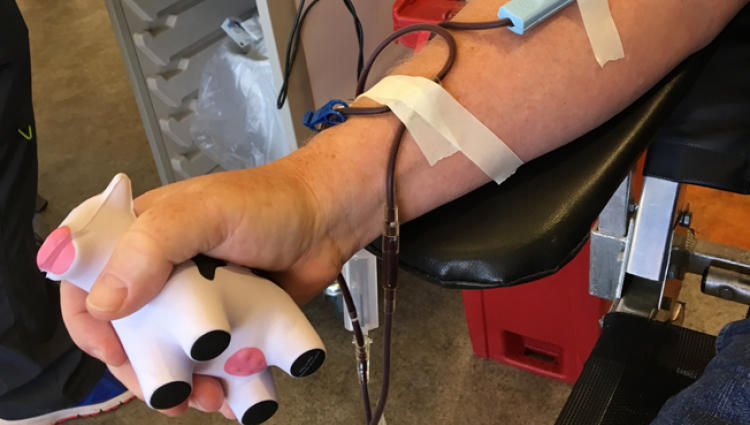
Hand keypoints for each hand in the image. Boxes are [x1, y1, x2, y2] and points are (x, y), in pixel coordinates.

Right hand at [60, 161, 358, 416]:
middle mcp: (161, 273)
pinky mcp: (228, 322)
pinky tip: (227, 395)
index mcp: (140, 238)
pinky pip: (208, 362)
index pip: (87, 282)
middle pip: (128, 332)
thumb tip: (105, 305)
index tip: (115, 354)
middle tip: (168, 393)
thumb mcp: (204, 213)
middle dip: (143, 369)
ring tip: (206, 399)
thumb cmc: (267, 204)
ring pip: (169, 354)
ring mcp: (196, 301)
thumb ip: (152, 247)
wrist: (328, 220)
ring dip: (180, 385)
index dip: (90, 322)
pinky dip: (214, 383)